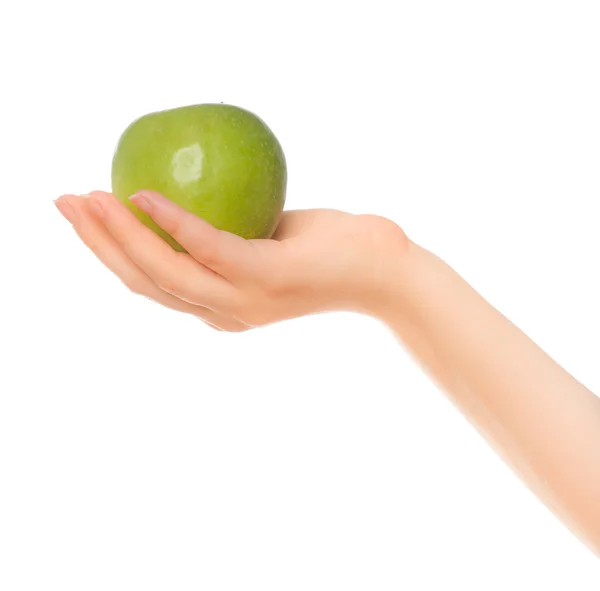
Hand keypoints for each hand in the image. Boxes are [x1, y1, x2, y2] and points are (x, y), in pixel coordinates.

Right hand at [54, 191, 407, 330]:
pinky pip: (206, 247)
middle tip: (65, 202)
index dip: (109, 254)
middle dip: (97, 244)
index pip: (150, 285)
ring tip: (90, 197)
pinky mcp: (264, 280)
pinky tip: (142, 195)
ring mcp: (243, 301)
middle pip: (143, 283)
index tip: (83, 217)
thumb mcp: (267, 240)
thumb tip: (194, 202)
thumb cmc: (327, 250)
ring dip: (118, 235)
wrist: (384, 272)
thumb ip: (229, 234)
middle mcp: (224, 312)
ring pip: (163, 271)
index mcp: (219, 306)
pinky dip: (170, 221)